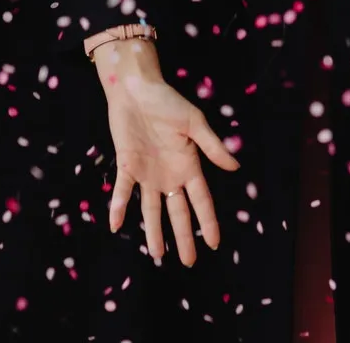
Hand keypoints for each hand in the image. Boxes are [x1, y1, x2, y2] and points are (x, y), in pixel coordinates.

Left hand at [96, 42, 238, 264]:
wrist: (137, 88)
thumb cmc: (167, 102)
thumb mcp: (194, 122)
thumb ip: (212, 146)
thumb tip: (234, 167)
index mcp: (188, 164)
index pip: (201, 199)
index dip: (209, 221)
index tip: (215, 243)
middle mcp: (169, 174)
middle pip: (178, 212)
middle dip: (184, 236)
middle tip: (189, 261)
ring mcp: (147, 172)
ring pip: (151, 209)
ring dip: (153, 232)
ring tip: (157, 255)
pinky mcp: (126, 165)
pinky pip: (123, 191)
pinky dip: (119, 206)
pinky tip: (115, 224)